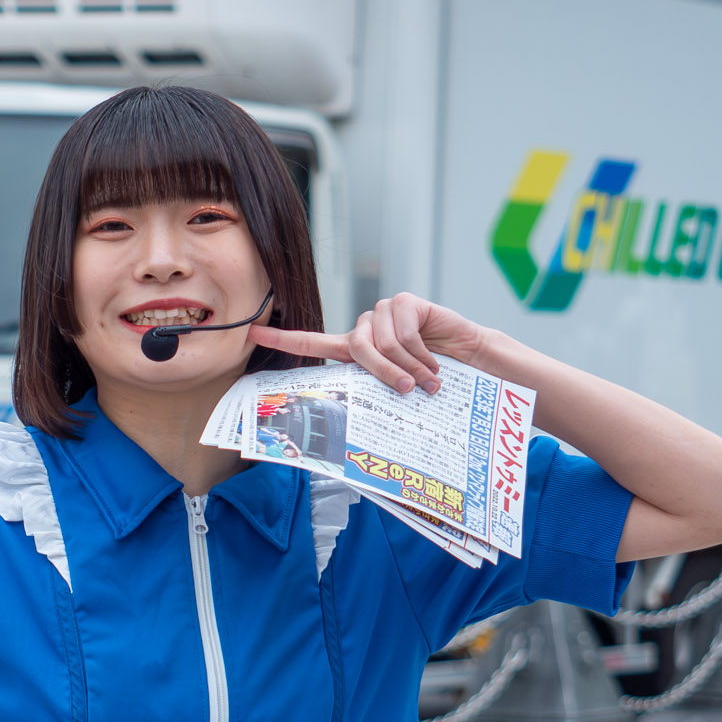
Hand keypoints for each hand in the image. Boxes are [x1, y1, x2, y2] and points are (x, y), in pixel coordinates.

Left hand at [250, 292, 485, 395]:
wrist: (470, 363)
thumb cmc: (430, 381)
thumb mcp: (396, 390)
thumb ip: (371, 391)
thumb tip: (344, 419)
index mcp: (355, 350)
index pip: (312, 342)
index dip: (282, 339)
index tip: (251, 332)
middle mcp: (365, 328)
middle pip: (357, 349)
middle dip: (385, 374)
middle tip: (410, 391)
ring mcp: (384, 312)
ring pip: (382, 342)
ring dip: (409, 367)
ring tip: (429, 379)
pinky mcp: (405, 302)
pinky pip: (404, 329)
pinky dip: (422, 351)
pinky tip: (435, 358)